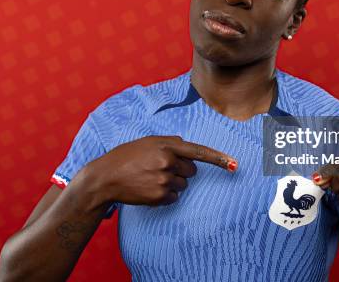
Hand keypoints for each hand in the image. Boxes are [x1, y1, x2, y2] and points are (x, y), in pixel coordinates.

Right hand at [82, 135, 236, 207]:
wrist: (105, 177)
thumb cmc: (126, 157)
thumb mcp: (147, 142)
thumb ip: (169, 142)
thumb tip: (185, 146)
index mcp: (166, 145)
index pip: (198, 152)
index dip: (218, 158)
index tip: (234, 164)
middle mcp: (167, 162)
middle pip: (191, 171)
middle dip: (180, 170)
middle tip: (158, 168)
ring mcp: (163, 180)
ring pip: (182, 185)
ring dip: (171, 183)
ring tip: (150, 178)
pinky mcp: (159, 196)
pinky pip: (173, 197)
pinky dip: (164, 195)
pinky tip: (148, 189)